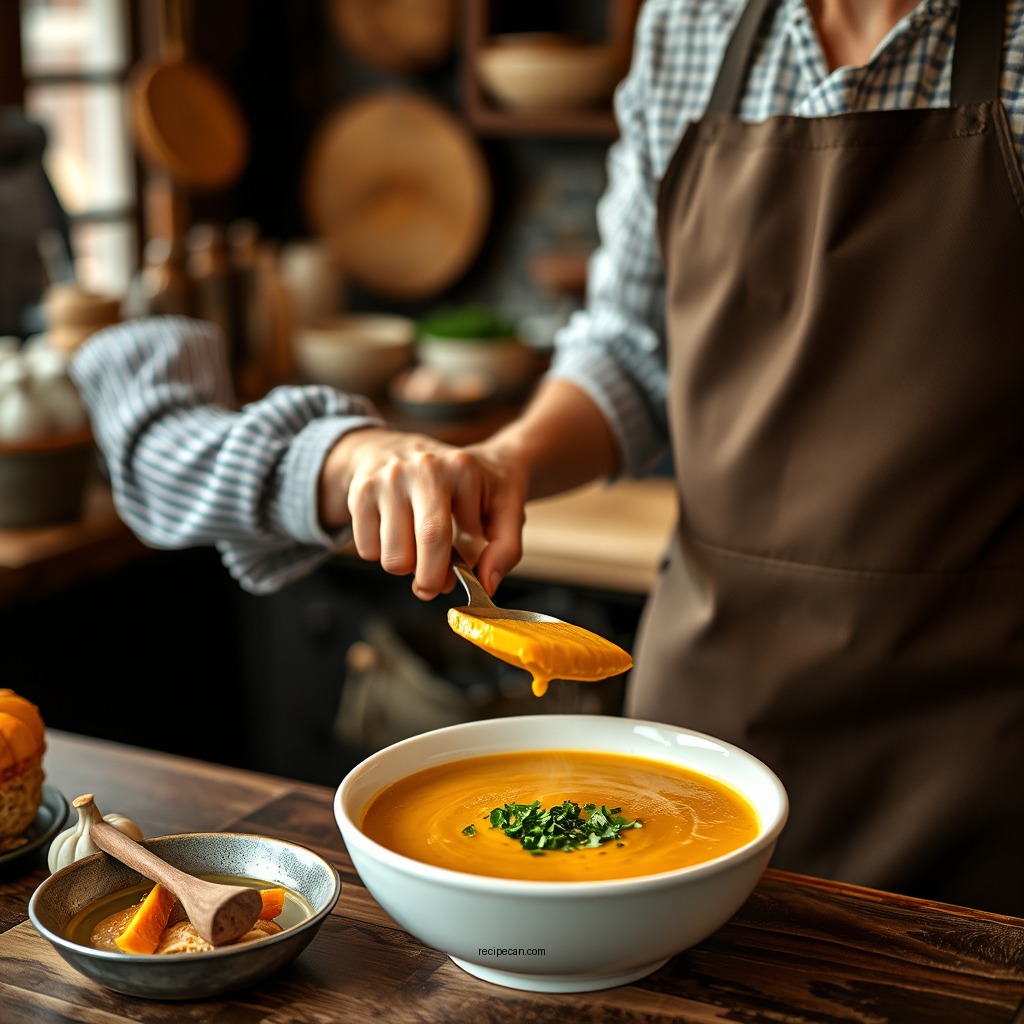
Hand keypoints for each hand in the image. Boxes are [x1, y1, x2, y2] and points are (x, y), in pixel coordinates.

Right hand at [319, 427, 527, 600]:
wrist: (421, 450)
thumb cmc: (469, 485)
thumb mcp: (504, 506)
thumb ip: (506, 548)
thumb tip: (486, 585)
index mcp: (459, 469)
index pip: (442, 538)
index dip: (448, 571)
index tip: (456, 579)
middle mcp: (419, 469)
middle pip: (411, 552)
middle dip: (425, 580)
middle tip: (433, 583)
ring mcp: (386, 478)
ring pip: (389, 558)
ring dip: (406, 566)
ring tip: (419, 545)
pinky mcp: (361, 491)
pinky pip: (366, 550)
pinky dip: (382, 553)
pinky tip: (398, 532)